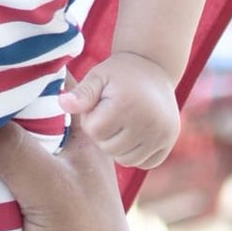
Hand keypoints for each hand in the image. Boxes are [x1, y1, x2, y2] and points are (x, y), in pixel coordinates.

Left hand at [62, 52, 178, 168]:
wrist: (153, 67)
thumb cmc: (119, 73)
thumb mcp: (97, 77)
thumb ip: (81, 94)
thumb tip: (62, 104)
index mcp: (127, 105)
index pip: (95, 132)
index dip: (91, 119)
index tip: (98, 105)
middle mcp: (148, 122)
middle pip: (110, 149)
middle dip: (103, 134)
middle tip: (110, 113)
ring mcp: (162, 134)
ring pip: (127, 160)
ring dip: (118, 146)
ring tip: (121, 123)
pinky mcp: (170, 141)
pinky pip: (145, 163)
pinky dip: (137, 153)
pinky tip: (135, 133)